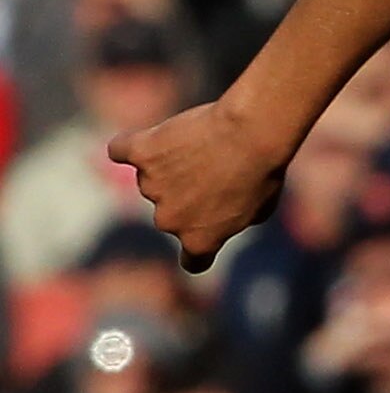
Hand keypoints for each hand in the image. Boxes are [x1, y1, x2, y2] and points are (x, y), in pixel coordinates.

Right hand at [108, 98, 285, 271]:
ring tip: (202, 145)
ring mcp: (150, 186)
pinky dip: (128, 146)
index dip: (198, 248)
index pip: (192, 259)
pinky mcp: (141, 153)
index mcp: (200, 240)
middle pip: (171, 212)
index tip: (201, 238)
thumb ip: (230, 219)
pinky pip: (122, 151)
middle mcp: (169, 220)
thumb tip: (218, 211)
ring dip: (170, 165)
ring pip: (153, 178)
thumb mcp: (259, 210)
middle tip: (214, 169)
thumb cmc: (263, 171)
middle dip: (187, 195)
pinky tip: (141, 141)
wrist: (251, 134)